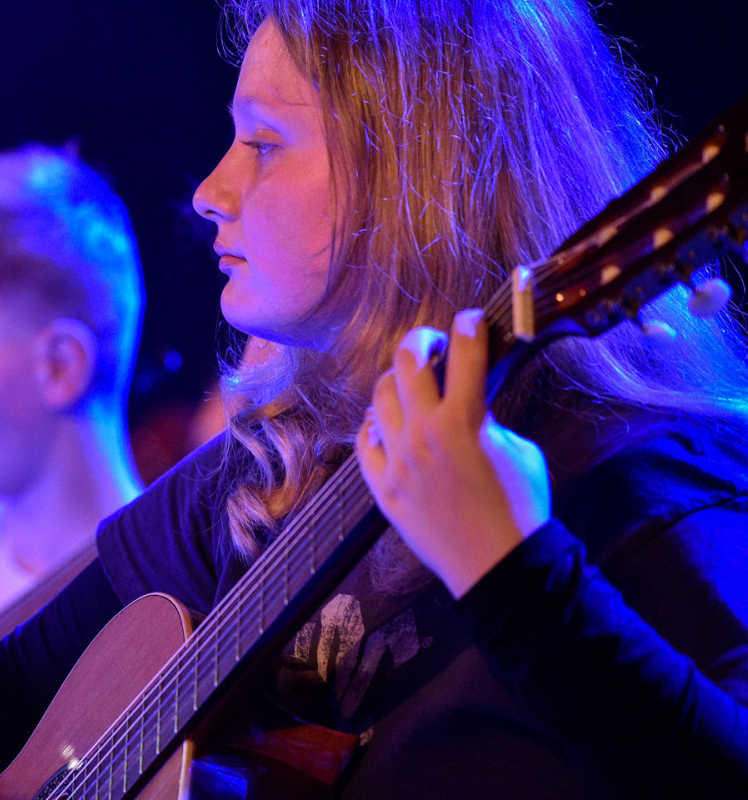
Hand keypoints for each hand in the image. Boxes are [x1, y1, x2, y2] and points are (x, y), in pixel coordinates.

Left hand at [355, 309, 551, 597]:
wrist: (499, 566)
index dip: (470, 325)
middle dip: (421, 340)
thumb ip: (490, 418)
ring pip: (380, 396)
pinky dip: (375, 425)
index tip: (473, 319)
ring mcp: (397, 458)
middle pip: (407, 361)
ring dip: (397, 381)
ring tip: (412, 383)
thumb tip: (472, 400)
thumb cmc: (521, 508)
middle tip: (433, 343)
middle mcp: (423, 432)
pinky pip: (364, 440)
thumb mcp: (519, 449)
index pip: (465, 352)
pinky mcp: (381, 485)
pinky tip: (387, 422)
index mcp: (465, 420)